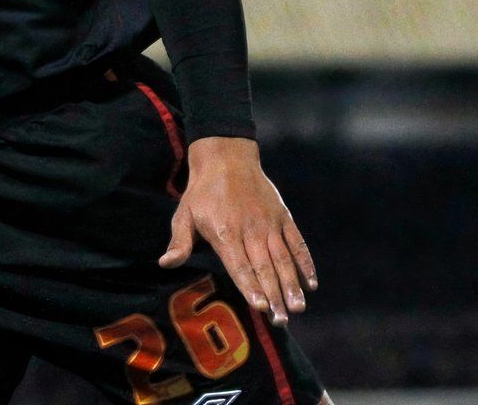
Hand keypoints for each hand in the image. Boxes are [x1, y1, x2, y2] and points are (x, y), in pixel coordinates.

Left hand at [157, 136, 316, 325]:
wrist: (227, 156)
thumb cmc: (202, 192)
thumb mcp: (184, 214)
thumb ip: (180, 242)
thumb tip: (166, 263)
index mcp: (225, 233)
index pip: (240, 266)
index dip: (251, 286)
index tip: (261, 306)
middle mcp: (250, 230)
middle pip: (264, 268)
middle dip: (274, 295)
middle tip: (282, 320)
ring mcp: (269, 224)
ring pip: (283, 258)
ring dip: (292, 284)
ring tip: (298, 308)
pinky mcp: (283, 217)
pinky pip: (297, 243)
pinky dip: (305, 262)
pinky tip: (311, 283)